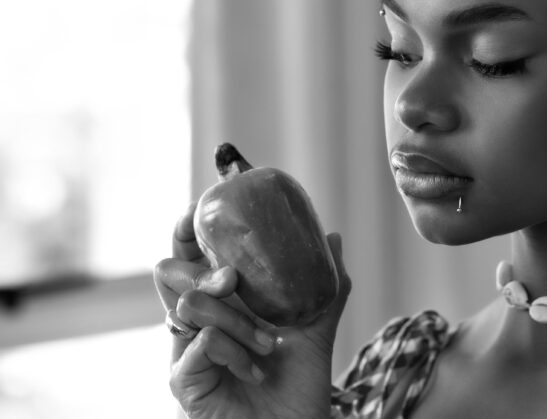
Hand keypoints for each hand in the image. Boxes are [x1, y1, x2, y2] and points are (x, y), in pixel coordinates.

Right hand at [154, 203, 351, 418]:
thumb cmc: (297, 385)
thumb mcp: (317, 328)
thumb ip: (326, 285)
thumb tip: (333, 237)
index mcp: (223, 303)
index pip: (192, 257)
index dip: (187, 229)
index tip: (199, 204)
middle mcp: (198, 322)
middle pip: (171, 274)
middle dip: (201, 267)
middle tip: (231, 278)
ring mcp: (187, 351)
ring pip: (187, 307)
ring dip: (233, 320)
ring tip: (267, 343)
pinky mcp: (183, 380)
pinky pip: (197, 345)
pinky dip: (231, 350)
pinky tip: (254, 366)